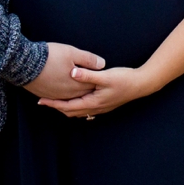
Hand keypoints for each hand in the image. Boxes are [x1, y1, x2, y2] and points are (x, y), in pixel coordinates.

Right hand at [22, 42, 104, 101]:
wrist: (24, 63)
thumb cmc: (50, 56)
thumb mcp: (72, 53)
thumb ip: (89, 60)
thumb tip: (102, 64)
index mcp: (77, 86)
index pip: (92, 86)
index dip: (97, 81)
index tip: (101, 76)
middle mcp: (67, 94)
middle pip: (82, 93)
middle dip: (88, 88)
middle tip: (93, 82)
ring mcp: (55, 95)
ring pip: (70, 97)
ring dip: (76, 92)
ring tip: (80, 85)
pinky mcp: (45, 95)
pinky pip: (58, 97)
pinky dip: (64, 94)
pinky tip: (64, 89)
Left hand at [38, 63, 158, 118]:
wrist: (142, 84)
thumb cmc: (125, 79)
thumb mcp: (105, 76)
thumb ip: (88, 75)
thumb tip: (71, 72)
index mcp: (93, 102)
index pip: (68, 106)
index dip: (53, 104)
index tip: (41, 101)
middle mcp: (95, 107)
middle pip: (71, 112)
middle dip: (57, 107)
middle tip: (44, 101)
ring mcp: (100, 107)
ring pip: (78, 111)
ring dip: (66, 107)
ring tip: (55, 101)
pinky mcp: (104, 103)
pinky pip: (85, 108)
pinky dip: (75, 105)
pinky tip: (74, 99)